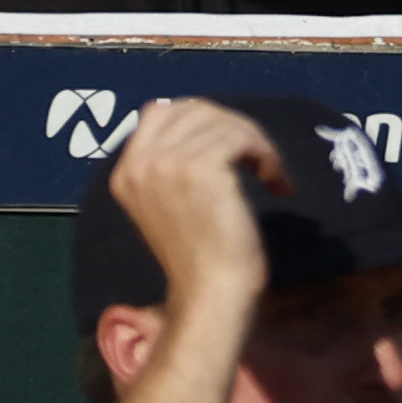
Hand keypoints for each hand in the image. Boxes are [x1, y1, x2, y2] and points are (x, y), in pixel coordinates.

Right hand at [101, 97, 286, 320]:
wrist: (212, 293)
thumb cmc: (202, 256)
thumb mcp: (171, 203)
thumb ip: (173, 164)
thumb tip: (206, 119)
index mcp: (126, 172)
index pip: (159, 111)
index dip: (202, 119)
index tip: (232, 144)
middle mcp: (139, 163)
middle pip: (194, 110)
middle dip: (233, 127)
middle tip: (259, 158)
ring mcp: (165, 163)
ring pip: (222, 122)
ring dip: (255, 143)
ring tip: (270, 173)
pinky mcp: (198, 167)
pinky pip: (242, 137)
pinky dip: (266, 155)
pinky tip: (275, 182)